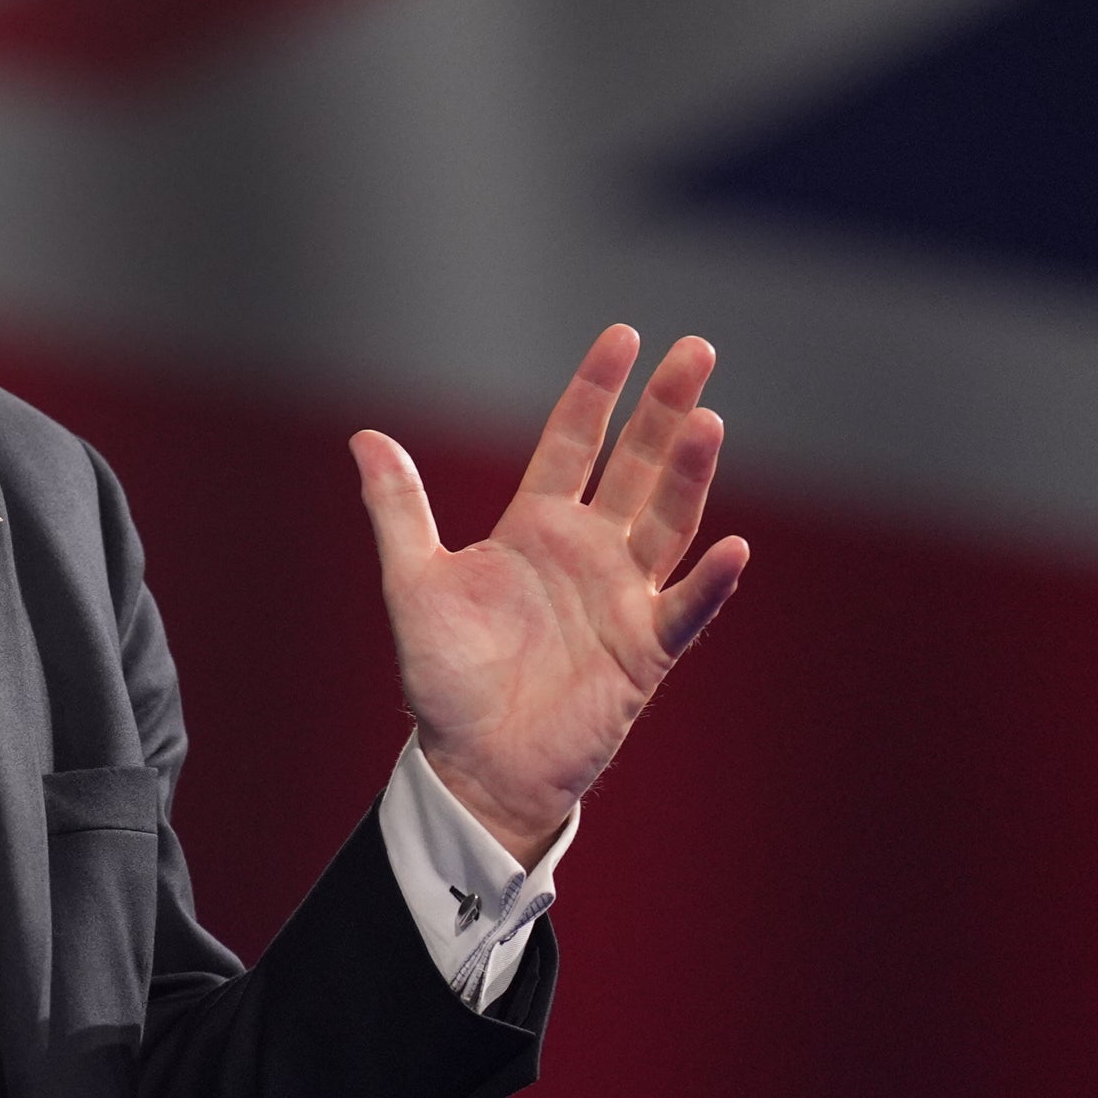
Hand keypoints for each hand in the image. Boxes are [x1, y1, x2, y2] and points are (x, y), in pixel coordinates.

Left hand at [352, 327, 747, 861]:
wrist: (472, 762)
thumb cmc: (445, 676)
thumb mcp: (414, 581)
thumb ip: (398, 508)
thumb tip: (364, 436)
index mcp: (535, 527)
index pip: (574, 442)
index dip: (597, 390)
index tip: (623, 336)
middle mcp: (588, 552)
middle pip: (636, 466)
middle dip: (665, 409)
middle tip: (698, 350)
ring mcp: (622, 599)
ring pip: (667, 523)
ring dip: (690, 475)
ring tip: (709, 420)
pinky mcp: (643, 652)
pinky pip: (684, 610)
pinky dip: (709, 582)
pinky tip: (733, 548)